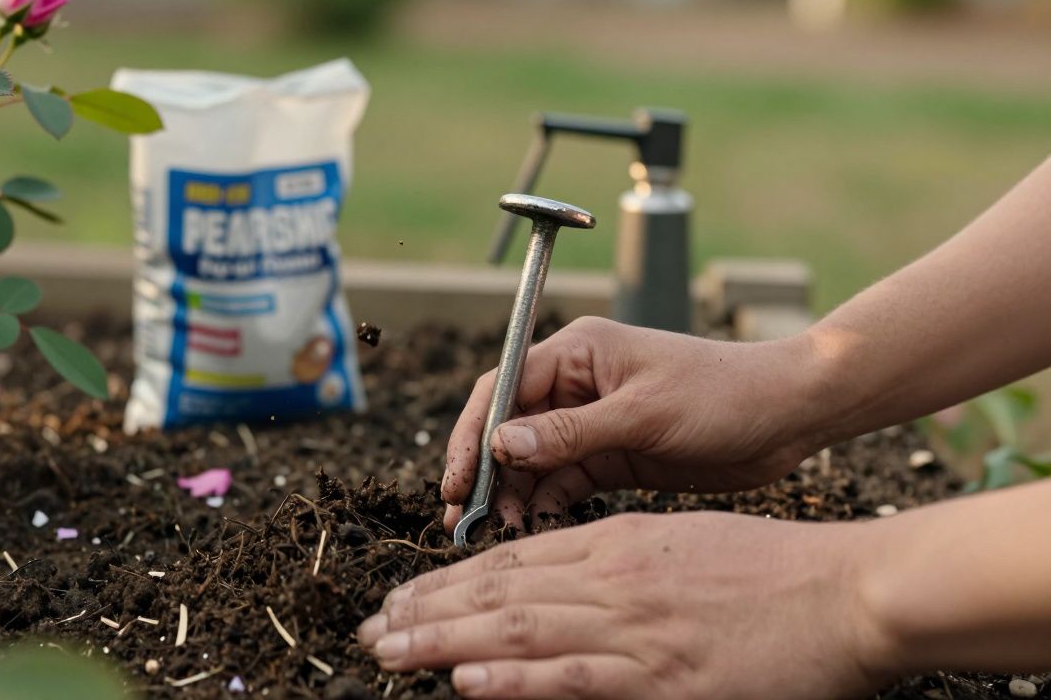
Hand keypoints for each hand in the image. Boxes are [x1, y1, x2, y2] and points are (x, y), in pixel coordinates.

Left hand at [358, 511, 894, 699]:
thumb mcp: (680, 542)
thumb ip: (615, 561)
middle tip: (372, 627)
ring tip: (389, 649)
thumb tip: (552, 587)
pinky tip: (465, 681)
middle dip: (427, 610)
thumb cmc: (772, 570)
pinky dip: (516, 680)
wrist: (850, 592)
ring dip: (445, 641)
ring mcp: (636, 629)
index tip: (405, 595)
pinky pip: (576, 678)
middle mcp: (614, 577)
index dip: (451, 580)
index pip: (513, 559)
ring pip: (520, 631)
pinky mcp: (665, 678)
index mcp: (618, 540)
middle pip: (501, 592)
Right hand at [442, 316, 822, 530]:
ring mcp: (593, 422)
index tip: (456, 480)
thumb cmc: (723, 394)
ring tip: (497, 532)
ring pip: (531, 461)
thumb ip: (570, 432)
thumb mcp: (645, 412)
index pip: (502, 388)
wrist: (789, 417)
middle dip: (484, 472)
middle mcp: (576, 385)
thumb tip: (501, 445)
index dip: (472, 435)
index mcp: (577, 353)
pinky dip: (545, 504)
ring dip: (512, 493)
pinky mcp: (612, 456)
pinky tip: (533, 529)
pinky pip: (562, 481)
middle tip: (462, 519)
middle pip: (508, 428)